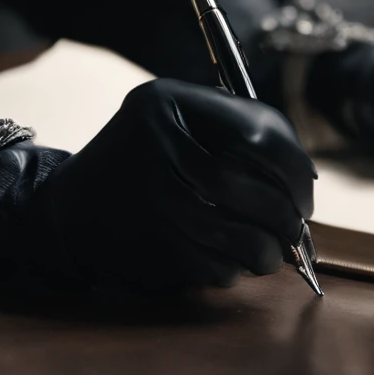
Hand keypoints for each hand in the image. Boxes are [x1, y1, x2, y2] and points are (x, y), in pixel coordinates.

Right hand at [0, 79, 315, 292]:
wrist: (69, 208)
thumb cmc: (138, 157)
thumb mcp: (170, 114)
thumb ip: (230, 124)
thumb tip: (303, 173)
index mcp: (166, 104)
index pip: (262, 135)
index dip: (295, 165)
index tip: (304, 185)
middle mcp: (161, 151)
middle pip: (261, 194)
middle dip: (291, 217)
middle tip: (296, 226)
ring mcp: (159, 205)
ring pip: (250, 241)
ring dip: (271, 251)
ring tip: (269, 247)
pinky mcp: (157, 250)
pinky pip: (224, 270)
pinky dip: (237, 269)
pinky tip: (228, 256)